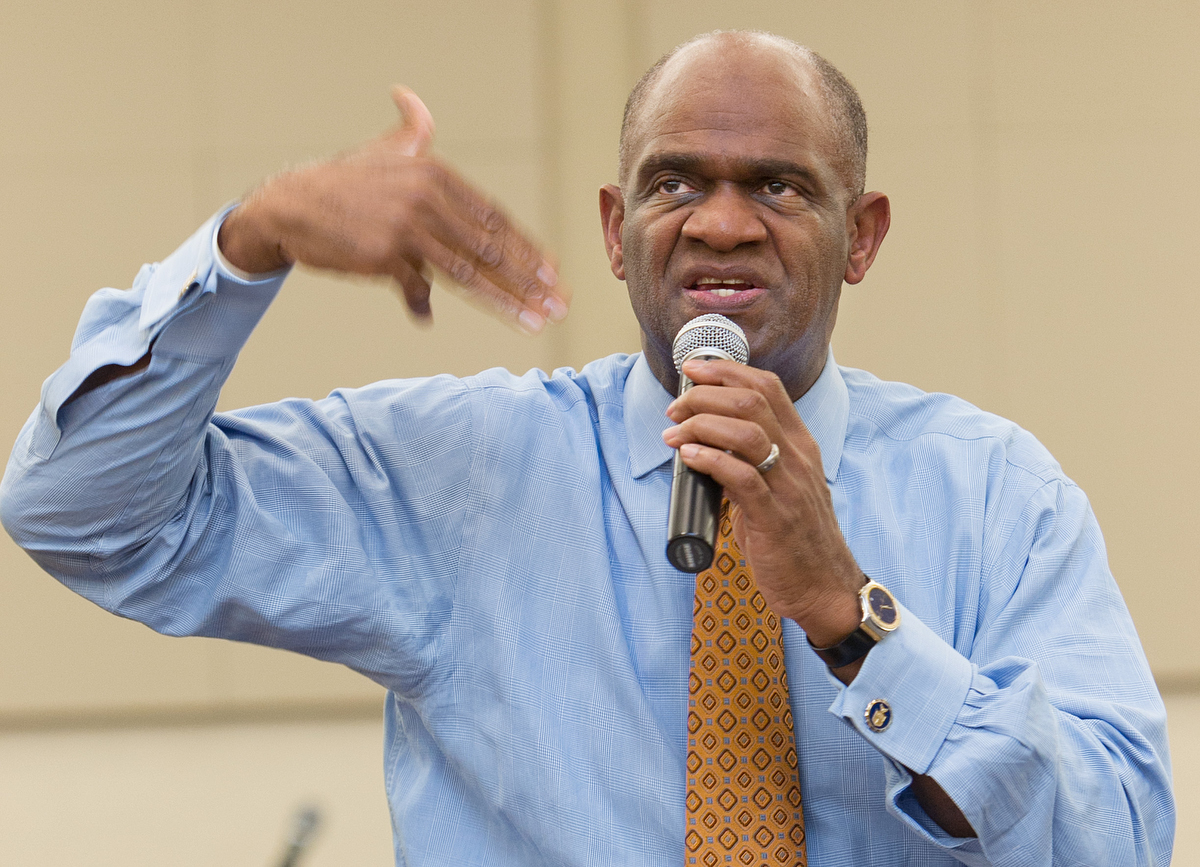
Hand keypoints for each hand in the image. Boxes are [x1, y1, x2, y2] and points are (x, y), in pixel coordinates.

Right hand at [217, 86, 567, 332]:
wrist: (290, 202)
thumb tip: (413, 99)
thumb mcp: (382, 152)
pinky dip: (419, 303)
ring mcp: (407, 226)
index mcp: (437, 174)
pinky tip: (426, 318)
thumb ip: (412, 132)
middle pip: (490, 246)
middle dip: (530, 280)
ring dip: (505, 300)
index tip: (552, 273)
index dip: (526, 248)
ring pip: (467, 271)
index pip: (495, 217)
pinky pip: (415, 285)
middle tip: (558, 304)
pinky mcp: (383, 253)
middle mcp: (428, 198)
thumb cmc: (343, 183)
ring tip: (533, 322)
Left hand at [662, 358, 862, 648]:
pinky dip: (709, 459)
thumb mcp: (780, 487)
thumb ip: (751, 462)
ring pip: (745, 431)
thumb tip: (705, 444)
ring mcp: (788, 486)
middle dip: (704, 395)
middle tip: (675, 409)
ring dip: (701, 424)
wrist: (824, 587)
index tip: (693, 370)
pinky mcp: (774, 516)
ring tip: (674, 434)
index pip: (767, 387)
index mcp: (801, 444)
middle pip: (751, 401)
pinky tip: (688, 457)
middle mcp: (798, 458)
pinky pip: (740, 476)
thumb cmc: (795, 538)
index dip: (726, 371)